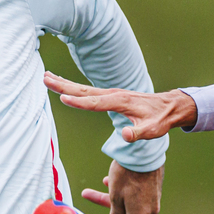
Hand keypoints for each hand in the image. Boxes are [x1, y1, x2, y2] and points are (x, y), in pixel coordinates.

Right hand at [45, 71, 196, 141]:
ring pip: (84, 89)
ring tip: (47, 77)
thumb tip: (124, 135)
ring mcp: (112, 94)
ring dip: (65, 83)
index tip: (62, 98)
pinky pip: (89, 91)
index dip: (78, 102)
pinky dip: (75, 88)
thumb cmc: (161, 119)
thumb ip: (138, 134)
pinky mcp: (112, 96)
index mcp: (120, 102)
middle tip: (44, 78)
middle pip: (84, 91)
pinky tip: (66, 87)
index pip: (95, 103)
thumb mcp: (153, 130)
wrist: (170, 106)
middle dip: (63, 85)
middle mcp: (114, 94)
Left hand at [83, 161, 163, 213]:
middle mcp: (148, 211)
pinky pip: (133, 196)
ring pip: (126, 205)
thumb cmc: (127, 175)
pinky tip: (106, 181)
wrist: (143, 152)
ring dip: (107, 201)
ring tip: (87, 193)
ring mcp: (151, 200)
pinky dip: (119, 192)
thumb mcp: (115, 198)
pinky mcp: (151, 189)